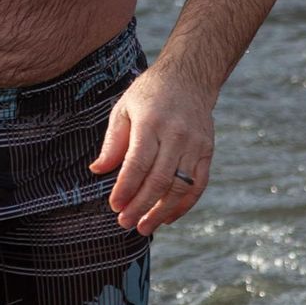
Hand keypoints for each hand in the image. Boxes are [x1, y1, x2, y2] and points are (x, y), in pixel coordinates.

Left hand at [87, 67, 214, 234]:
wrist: (189, 77)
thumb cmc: (150, 94)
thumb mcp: (124, 109)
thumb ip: (112, 142)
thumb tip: (98, 170)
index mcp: (151, 122)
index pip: (138, 163)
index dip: (126, 188)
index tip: (114, 205)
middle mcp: (175, 134)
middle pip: (159, 179)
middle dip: (140, 205)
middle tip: (125, 222)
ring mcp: (194, 144)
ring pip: (180, 187)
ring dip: (161, 211)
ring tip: (144, 227)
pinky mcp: (206, 151)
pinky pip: (198, 185)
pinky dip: (184, 205)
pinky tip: (168, 217)